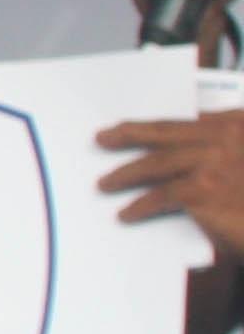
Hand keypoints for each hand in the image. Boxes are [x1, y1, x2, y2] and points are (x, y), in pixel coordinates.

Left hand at [97, 110, 243, 255]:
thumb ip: (227, 152)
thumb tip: (189, 154)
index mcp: (239, 123)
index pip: (188, 120)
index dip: (156, 124)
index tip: (131, 124)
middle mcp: (226, 136)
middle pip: (164, 133)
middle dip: (129, 134)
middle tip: (103, 138)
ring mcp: (213, 161)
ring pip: (155, 163)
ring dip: (125, 173)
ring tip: (106, 183)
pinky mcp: (205, 190)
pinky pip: (161, 196)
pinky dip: (140, 205)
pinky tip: (127, 213)